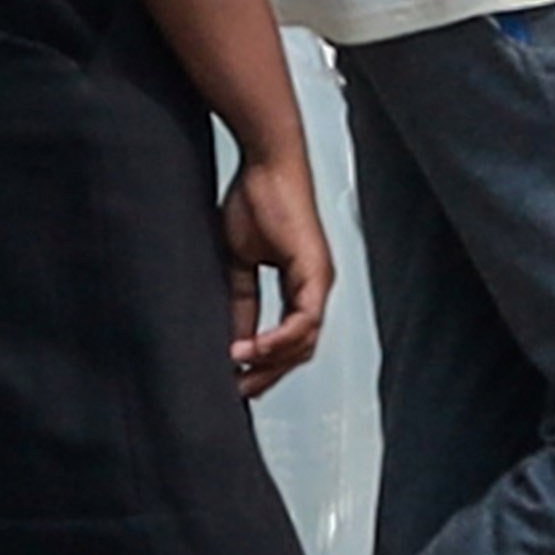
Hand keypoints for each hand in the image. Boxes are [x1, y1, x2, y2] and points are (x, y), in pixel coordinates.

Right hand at [221, 146, 335, 393]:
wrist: (266, 165)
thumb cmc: (255, 201)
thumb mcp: (239, 263)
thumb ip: (241, 302)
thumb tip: (234, 337)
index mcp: (301, 285)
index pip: (290, 339)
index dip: (267, 364)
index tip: (239, 379)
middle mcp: (316, 287)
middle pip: (301, 349)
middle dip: (269, 374)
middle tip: (239, 390)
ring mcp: (320, 280)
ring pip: (305, 341)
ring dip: (272, 362)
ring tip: (239, 372)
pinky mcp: (315, 271)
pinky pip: (304, 319)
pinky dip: (279, 339)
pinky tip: (252, 350)